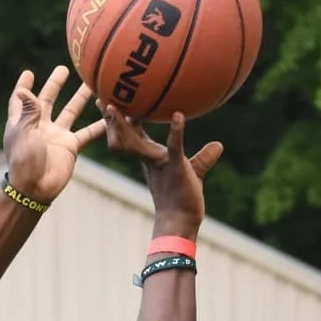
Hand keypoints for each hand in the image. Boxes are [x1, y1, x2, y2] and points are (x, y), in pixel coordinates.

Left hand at [3, 66, 105, 203]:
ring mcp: (56, 136)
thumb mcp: (24, 133)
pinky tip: (109, 116)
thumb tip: (23, 89)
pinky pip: (86, 134)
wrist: (36, 189)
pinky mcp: (70, 147)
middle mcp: (40, 126)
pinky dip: (98, 126)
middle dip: (55, 84)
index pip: (21, 100)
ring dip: (79, 98)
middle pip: (47, 100)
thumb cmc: (25, 161)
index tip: (28, 73)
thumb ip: (27, 111)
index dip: (23, 86)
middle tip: (64, 68)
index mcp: (23, 122)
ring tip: (91, 83)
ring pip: (70, 112)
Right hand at [103, 108, 222, 235]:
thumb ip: (204, 158)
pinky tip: (179, 115)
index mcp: (150, 157)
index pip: (131, 132)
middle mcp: (149, 158)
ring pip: (134, 141)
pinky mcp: (175, 167)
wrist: (181, 223)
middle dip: (111, 118)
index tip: (110, 99)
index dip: (120, 116)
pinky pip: (174, 146)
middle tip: (101, 98)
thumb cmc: (184, 202)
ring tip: (121, 103)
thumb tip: (219, 145)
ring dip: (124, 124)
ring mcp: (159, 162)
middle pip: (123, 135)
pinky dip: (176, 132)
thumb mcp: (193, 173)